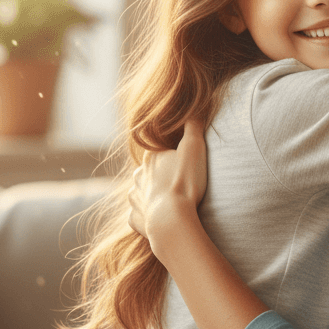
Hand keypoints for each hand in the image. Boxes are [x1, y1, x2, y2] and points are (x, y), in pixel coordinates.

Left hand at [128, 120, 207, 242]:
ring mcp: (134, 198)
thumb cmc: (185, 182)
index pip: (161, 154)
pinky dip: (149, 217)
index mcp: (150, 158)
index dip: (174, 161)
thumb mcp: (194, 148)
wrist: (171, 219)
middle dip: (162, 179)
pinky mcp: (135, 218)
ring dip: (154, 198)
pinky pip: (141, 216)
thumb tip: (194, 109)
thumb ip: (194, 126)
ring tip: (173, 205)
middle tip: (181, 187)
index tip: (186, 169)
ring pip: (143, 194)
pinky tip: (162, 220)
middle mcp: (138, 175)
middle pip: (150, 174)